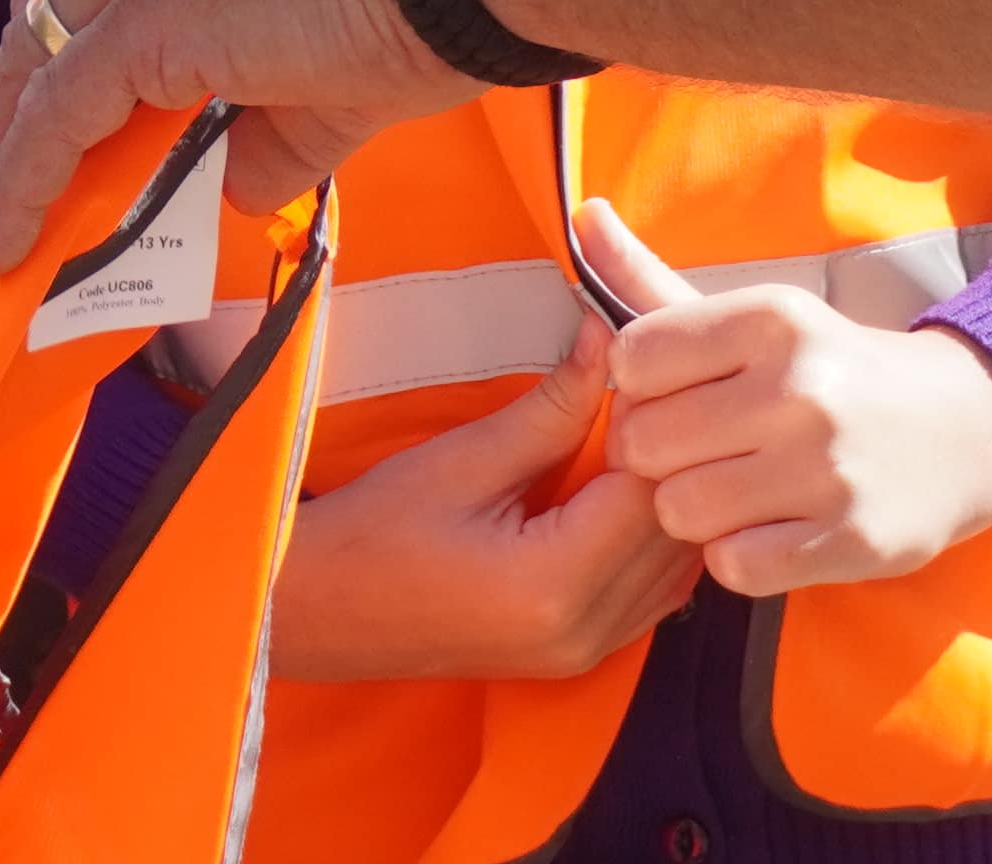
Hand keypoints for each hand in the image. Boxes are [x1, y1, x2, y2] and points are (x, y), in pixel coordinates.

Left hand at [0, 0, 470, 268]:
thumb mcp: (342, 58)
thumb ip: (273, 127)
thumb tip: (230, 188)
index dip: (77, 45)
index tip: (70, 114)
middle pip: (51, 1)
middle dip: (28, 91)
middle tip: (30, 170)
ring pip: (39, 53)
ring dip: (17, 142)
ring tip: (7, 223)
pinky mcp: (148, 17)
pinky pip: (58, 112)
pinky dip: (24, 179)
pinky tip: (10, 239)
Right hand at [264, 346, 697, 683]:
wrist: (315, 612)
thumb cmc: (373, 534)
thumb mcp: (463, 460)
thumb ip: (551, 409)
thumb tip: (608, 338)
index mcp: (555, 586)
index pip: (651, 490)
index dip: (657, 422)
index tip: (644, 367)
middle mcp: (585, 632)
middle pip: (674, 531)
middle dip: (671, 454)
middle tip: (648, 387)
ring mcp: (584, 652)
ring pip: (675, 564)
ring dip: (668, 495)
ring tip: (637, 430)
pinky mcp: (577, 653)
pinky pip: (652, 591)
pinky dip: (652, 536)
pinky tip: (626, 486)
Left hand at [571, 200, 991, 596]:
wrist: (962, 430)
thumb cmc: (830, 370)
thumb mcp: (751, 317)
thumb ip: (650, 278)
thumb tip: (581, 214)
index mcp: (771, 318)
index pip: (631, 360)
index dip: (638, 389)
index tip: (677, 394)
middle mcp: (801, 386)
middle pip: (645, 443)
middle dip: (661, 455)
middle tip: (704, 451)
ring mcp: (828, 467)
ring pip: (680, 511)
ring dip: (695, 511)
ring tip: (735, 490)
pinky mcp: (851, 538)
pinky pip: (734, 566)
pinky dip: (737, 556)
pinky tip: (767, 528)